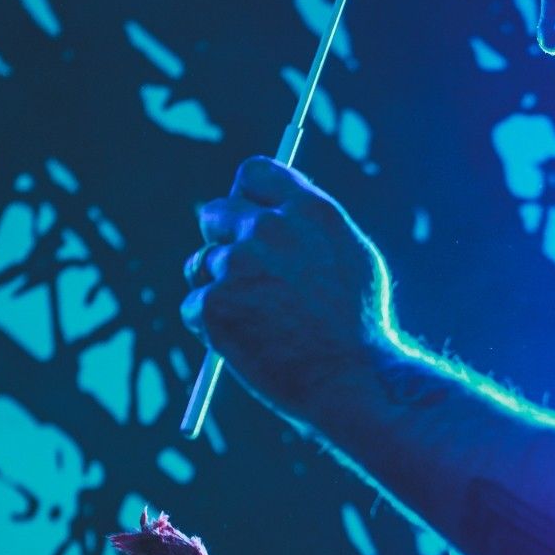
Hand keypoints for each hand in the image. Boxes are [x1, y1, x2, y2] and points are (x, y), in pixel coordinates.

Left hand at [181, 156, 384, 414]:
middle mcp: (268, 229)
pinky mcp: (212, 305)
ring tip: (254, 323)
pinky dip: (209, 327)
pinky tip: (245, 344)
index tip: (245, 214)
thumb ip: (310, 229)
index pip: (253, 172)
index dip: (245, 195)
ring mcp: (236, 266)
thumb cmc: (361, 330)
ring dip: (215, 289)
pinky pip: (193, 307)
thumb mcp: (352, 259)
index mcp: (308, 211)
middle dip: (220, 239)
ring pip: (201, 265)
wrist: (355, 381)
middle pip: (214, 213)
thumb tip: (274, 214)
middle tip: (235, 273)